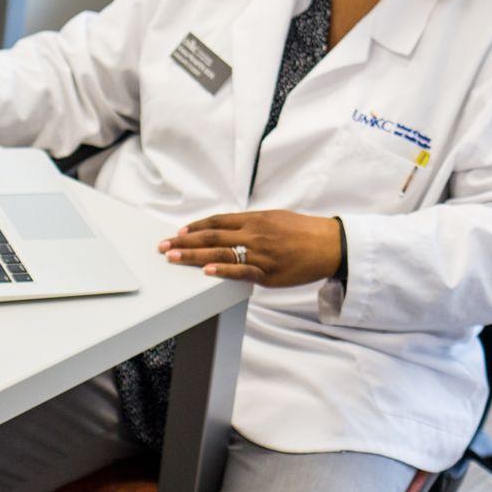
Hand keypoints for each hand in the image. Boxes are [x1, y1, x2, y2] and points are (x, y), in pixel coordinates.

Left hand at [161, 210, 343, 286]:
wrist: (329, 244)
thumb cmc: (303, 231)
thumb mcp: (276, 218)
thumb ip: (252, 224)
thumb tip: (231, 228)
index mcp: (255, 219)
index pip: (217, 222)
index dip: (195, 227)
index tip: (178, 232)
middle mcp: (254, 234)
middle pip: (212, 237)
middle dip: (184, 242)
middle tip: (163, 246)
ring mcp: (260, 254)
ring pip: (220, 254)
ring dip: (194, 256)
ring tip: (173, 257)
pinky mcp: (268, 273)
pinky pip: (241, 271)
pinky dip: (222, 272)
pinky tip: (205, 272)